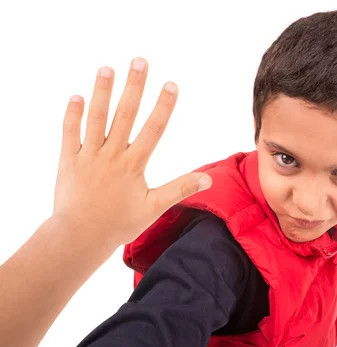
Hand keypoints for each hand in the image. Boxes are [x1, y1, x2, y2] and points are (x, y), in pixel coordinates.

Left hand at [53, 57, 211, 246]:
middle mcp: (112, 155)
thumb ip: (180, 189)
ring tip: (107, 68)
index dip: (164, 105)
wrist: (80, 236)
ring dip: (101, 91)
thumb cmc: (119, 224)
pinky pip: (70, 132)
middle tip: (139, 61)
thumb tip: (208, 180)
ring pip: (96, 117)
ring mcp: (89, 155)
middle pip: (125, 114)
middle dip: (134, 86)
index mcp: (133, 164)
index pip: (153, 129)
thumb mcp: (154, 208)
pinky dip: (72, 114)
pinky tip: (77, 96)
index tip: (171, 84)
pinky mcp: (69, 160)